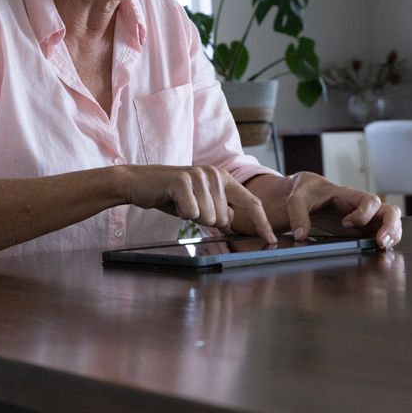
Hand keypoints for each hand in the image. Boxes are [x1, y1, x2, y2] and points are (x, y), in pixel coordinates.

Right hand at [120, 164, 275, 243]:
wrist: (140, 184)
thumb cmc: (171, 195)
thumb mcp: (200, 202)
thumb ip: (220, 209)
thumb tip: (234, 223)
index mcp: (223, 178)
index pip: (251, 202)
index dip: (261, 222)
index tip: (271, 239)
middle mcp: (214, 173)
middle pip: (225, 218)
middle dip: (207, 221)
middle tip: (190, 207)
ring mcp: (198, 175)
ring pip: (209, 218)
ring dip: (193, 217)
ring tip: (181, 204)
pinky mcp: (182, 180)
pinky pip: (192, 213)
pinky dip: (182, 213)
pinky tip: (173, 201)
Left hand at [283, 171, 401, 249]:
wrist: (306, 194)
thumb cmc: (305, 192)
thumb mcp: (296, 199)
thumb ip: (298, 214)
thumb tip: (301, 234)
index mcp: (348, 195)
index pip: (369, 200)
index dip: (363, 214)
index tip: (345, 224)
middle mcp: (362, 207)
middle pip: (391, 211)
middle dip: (391, 227)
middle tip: (381, 243)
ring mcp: (365, 219)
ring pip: (391, 224)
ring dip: (392, 237)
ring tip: (382, 249)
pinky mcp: (362, 230)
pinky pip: (382, 235)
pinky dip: (384, 243)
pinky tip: (377, 252)